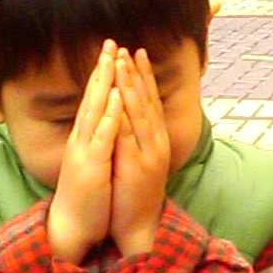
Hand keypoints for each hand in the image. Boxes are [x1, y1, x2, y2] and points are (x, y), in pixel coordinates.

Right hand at [47, 42, 121, 264]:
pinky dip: (110, 115)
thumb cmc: (86, 193)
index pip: (93, 100)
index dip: (102, 75)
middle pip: (92, 97)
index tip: (110, 51)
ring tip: (113, 58)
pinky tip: (117, 97)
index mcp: (84, 137)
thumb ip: (97, 139)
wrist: (72, 223)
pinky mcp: (92, 165)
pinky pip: (102, 136)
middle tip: (110, 41)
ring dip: (104, 84)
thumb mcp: (93, 160)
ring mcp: (85, 150)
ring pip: (95, 110)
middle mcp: (82, 138)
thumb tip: (104, 123)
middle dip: (102, 69)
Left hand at [109, 47, 170, 258]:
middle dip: (135, 73)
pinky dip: (122, 115)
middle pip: (145, 101)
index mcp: (156, 139)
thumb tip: (135, 114)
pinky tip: (116, 98)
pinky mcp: (136, 166)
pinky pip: (127, 136)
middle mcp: (156, 142)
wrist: (140, 224)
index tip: (136, 52)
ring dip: (130, 87)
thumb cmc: (137, 192)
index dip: (143, 75)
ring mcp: (147, 153)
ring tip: (122, 64)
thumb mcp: (142, 158)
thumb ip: (140, 136)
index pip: (150, 100)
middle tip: (127, 47)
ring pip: (138, 113)